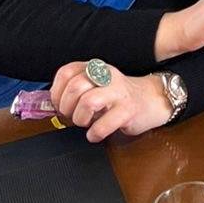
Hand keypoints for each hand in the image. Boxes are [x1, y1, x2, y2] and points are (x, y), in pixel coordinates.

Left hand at [50, 61, 172, 142]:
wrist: (152, 99)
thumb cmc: (118, 97)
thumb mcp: (97, 86)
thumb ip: (76, 90)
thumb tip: (51, 105)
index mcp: (96, 68)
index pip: (66, 73)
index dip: (56, 92)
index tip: (59, 104)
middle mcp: (106, 76)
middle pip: (75, 87)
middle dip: (67, 108)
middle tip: (72, 116)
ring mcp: (118, 92)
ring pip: (87, 101)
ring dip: (80, 119)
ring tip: (86, 123)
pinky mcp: (128, 109)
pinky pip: (103, 124)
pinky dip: (94, 133)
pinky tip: (96, 133)